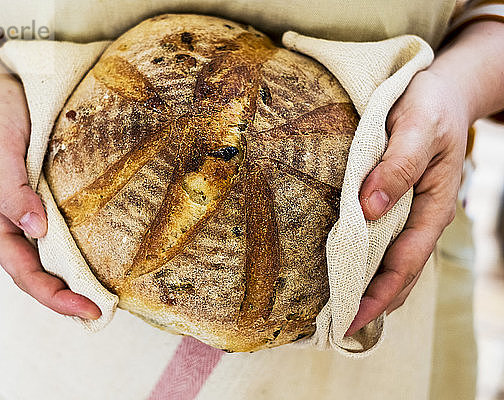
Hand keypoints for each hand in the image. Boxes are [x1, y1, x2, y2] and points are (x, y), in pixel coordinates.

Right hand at [0, 75, 100, 319]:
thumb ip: (11, 187)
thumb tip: (35, 229)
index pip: (23, 270)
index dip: (53, 295)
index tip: (87, 309)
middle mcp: (13, 222)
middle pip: (37, 272)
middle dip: (66, 298)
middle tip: (102, 312)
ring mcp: (29, 213)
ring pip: (49, 259)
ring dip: (72, 281)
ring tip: (104, 296)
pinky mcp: (46, 199)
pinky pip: (60, 235)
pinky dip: (77, 253)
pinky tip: (99, 258)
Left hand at [346, 69, 467, 335]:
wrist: (442, 92)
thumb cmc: (430, 107)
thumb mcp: (417, 129)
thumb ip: (396, 167)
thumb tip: (367, 209)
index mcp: (432, 208)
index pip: (405, 264)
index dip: (378, 296)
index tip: (350, 320)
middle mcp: (421, 218)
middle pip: (398, 273)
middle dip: (371, 303)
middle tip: (335, 329)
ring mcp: (409, 213)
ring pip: (390, 262)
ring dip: (367, 288)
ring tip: (337, 311)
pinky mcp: (395, 204)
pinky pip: (382, 242)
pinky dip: (365, 262)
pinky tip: (344, 270)